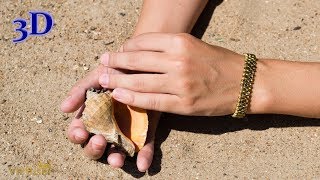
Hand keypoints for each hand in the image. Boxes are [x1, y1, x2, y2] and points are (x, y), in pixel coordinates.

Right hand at [61, 64, 159, 171]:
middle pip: (94, 147)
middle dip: (94, 149)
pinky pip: (143, 148)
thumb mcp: (98, 76)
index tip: (81, 132)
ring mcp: (125, 131)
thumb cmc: (116, 70)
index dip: (77, 135)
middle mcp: (107, 127)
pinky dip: (143, 158)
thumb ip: (81, 90)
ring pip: (116, 152)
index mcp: (92, 116)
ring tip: (117, 159)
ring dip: (114, 158)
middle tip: (100, 142)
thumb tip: (63, 108)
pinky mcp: (145, 132)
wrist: (143, 65)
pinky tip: (142, 164)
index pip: (78, 132)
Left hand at [99, 33, 244, 115]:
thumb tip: (140, 53)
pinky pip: (151, 101)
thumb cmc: (219, 62)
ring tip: (103, 80)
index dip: (125, 48)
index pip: (143, 42)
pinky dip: (132, 98)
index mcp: (181, 42)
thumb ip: (168, 48)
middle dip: (115, 62)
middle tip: (102, 64)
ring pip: (139, 81)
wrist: (247, 82)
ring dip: (117, 80)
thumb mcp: (194, 45)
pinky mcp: (183, 104)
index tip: (116, 52)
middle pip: (136, 60)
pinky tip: (119, 95)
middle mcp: (178, 60)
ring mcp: (181, 83)